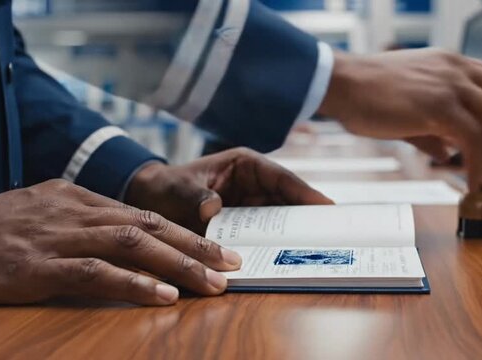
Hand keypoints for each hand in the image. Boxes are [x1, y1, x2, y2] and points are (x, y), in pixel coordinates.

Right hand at [0, 180, 240, 305]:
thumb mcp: (47, 214)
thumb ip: (89, 223)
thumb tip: (135, 239)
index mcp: (80, 198)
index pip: (146, 215)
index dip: (186, 234)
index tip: (219, 251)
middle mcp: (77, 212)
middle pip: (149, 226)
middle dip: (195, 247)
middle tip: (232, 265)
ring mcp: (59, 237)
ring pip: (132, 245)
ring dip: (177, 264)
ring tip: (211, 283)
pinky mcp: (39, 266)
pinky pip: (95, 273)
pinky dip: (132, 284)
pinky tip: (162, 296)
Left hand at [125, 148, 332, 233]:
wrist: (150, 201)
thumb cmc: (166, 187)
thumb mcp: (178, 189)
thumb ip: (194, 197)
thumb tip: (212, 207)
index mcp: (245, 165)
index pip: (280, 178)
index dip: (305, 192)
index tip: (325, 206)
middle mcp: (254, 183)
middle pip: (288, 199)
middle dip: (306, 215)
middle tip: (330, 233)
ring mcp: (251, 203)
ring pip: (281, 217)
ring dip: (294, 231)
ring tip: (316, 247)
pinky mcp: (245, 222)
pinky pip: (265, 232)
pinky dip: (274, 243)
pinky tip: (285, 256)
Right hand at [318, 48, 481, 189]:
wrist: (341, 85)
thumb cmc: (366, 95)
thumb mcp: (407, 110)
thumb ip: (431, 130)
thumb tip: (447, 152)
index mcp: (451, 65)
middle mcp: (457, 69)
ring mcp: (450, 85)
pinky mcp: (438, 105)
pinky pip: (475, 138)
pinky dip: (481, 164)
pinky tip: (474, 183)